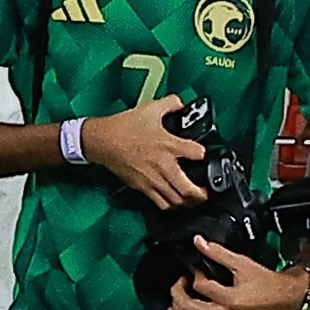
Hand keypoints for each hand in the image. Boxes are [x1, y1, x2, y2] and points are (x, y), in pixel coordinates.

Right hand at [77, 93, 208, 206]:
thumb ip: (170, 103)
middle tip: (206, 191)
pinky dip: (172, 205)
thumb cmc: (124, 127)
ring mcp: (153, 179)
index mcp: (169, 145)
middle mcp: (164, 165)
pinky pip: (162, 204)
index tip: (203, 155)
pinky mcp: (143, 188)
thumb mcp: (150, 108)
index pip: (198, 154)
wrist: (103, 142)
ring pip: (177, 201)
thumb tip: (180, 104)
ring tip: (193, 199)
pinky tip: (174, 201)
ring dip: (189, 202)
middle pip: (190, 189)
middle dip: (202, 194)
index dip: (204, 155)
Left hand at [163, 237, 308, 309]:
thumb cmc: (267, 283)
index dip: (193, 275)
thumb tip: (200, 242)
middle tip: (179, 282)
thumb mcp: (242, 263)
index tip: (194, 269)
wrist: (283, 298)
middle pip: (189, 309)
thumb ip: (218, 253)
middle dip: (178, 293)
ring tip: (176, 297)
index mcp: (230, 300)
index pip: (200, 287)